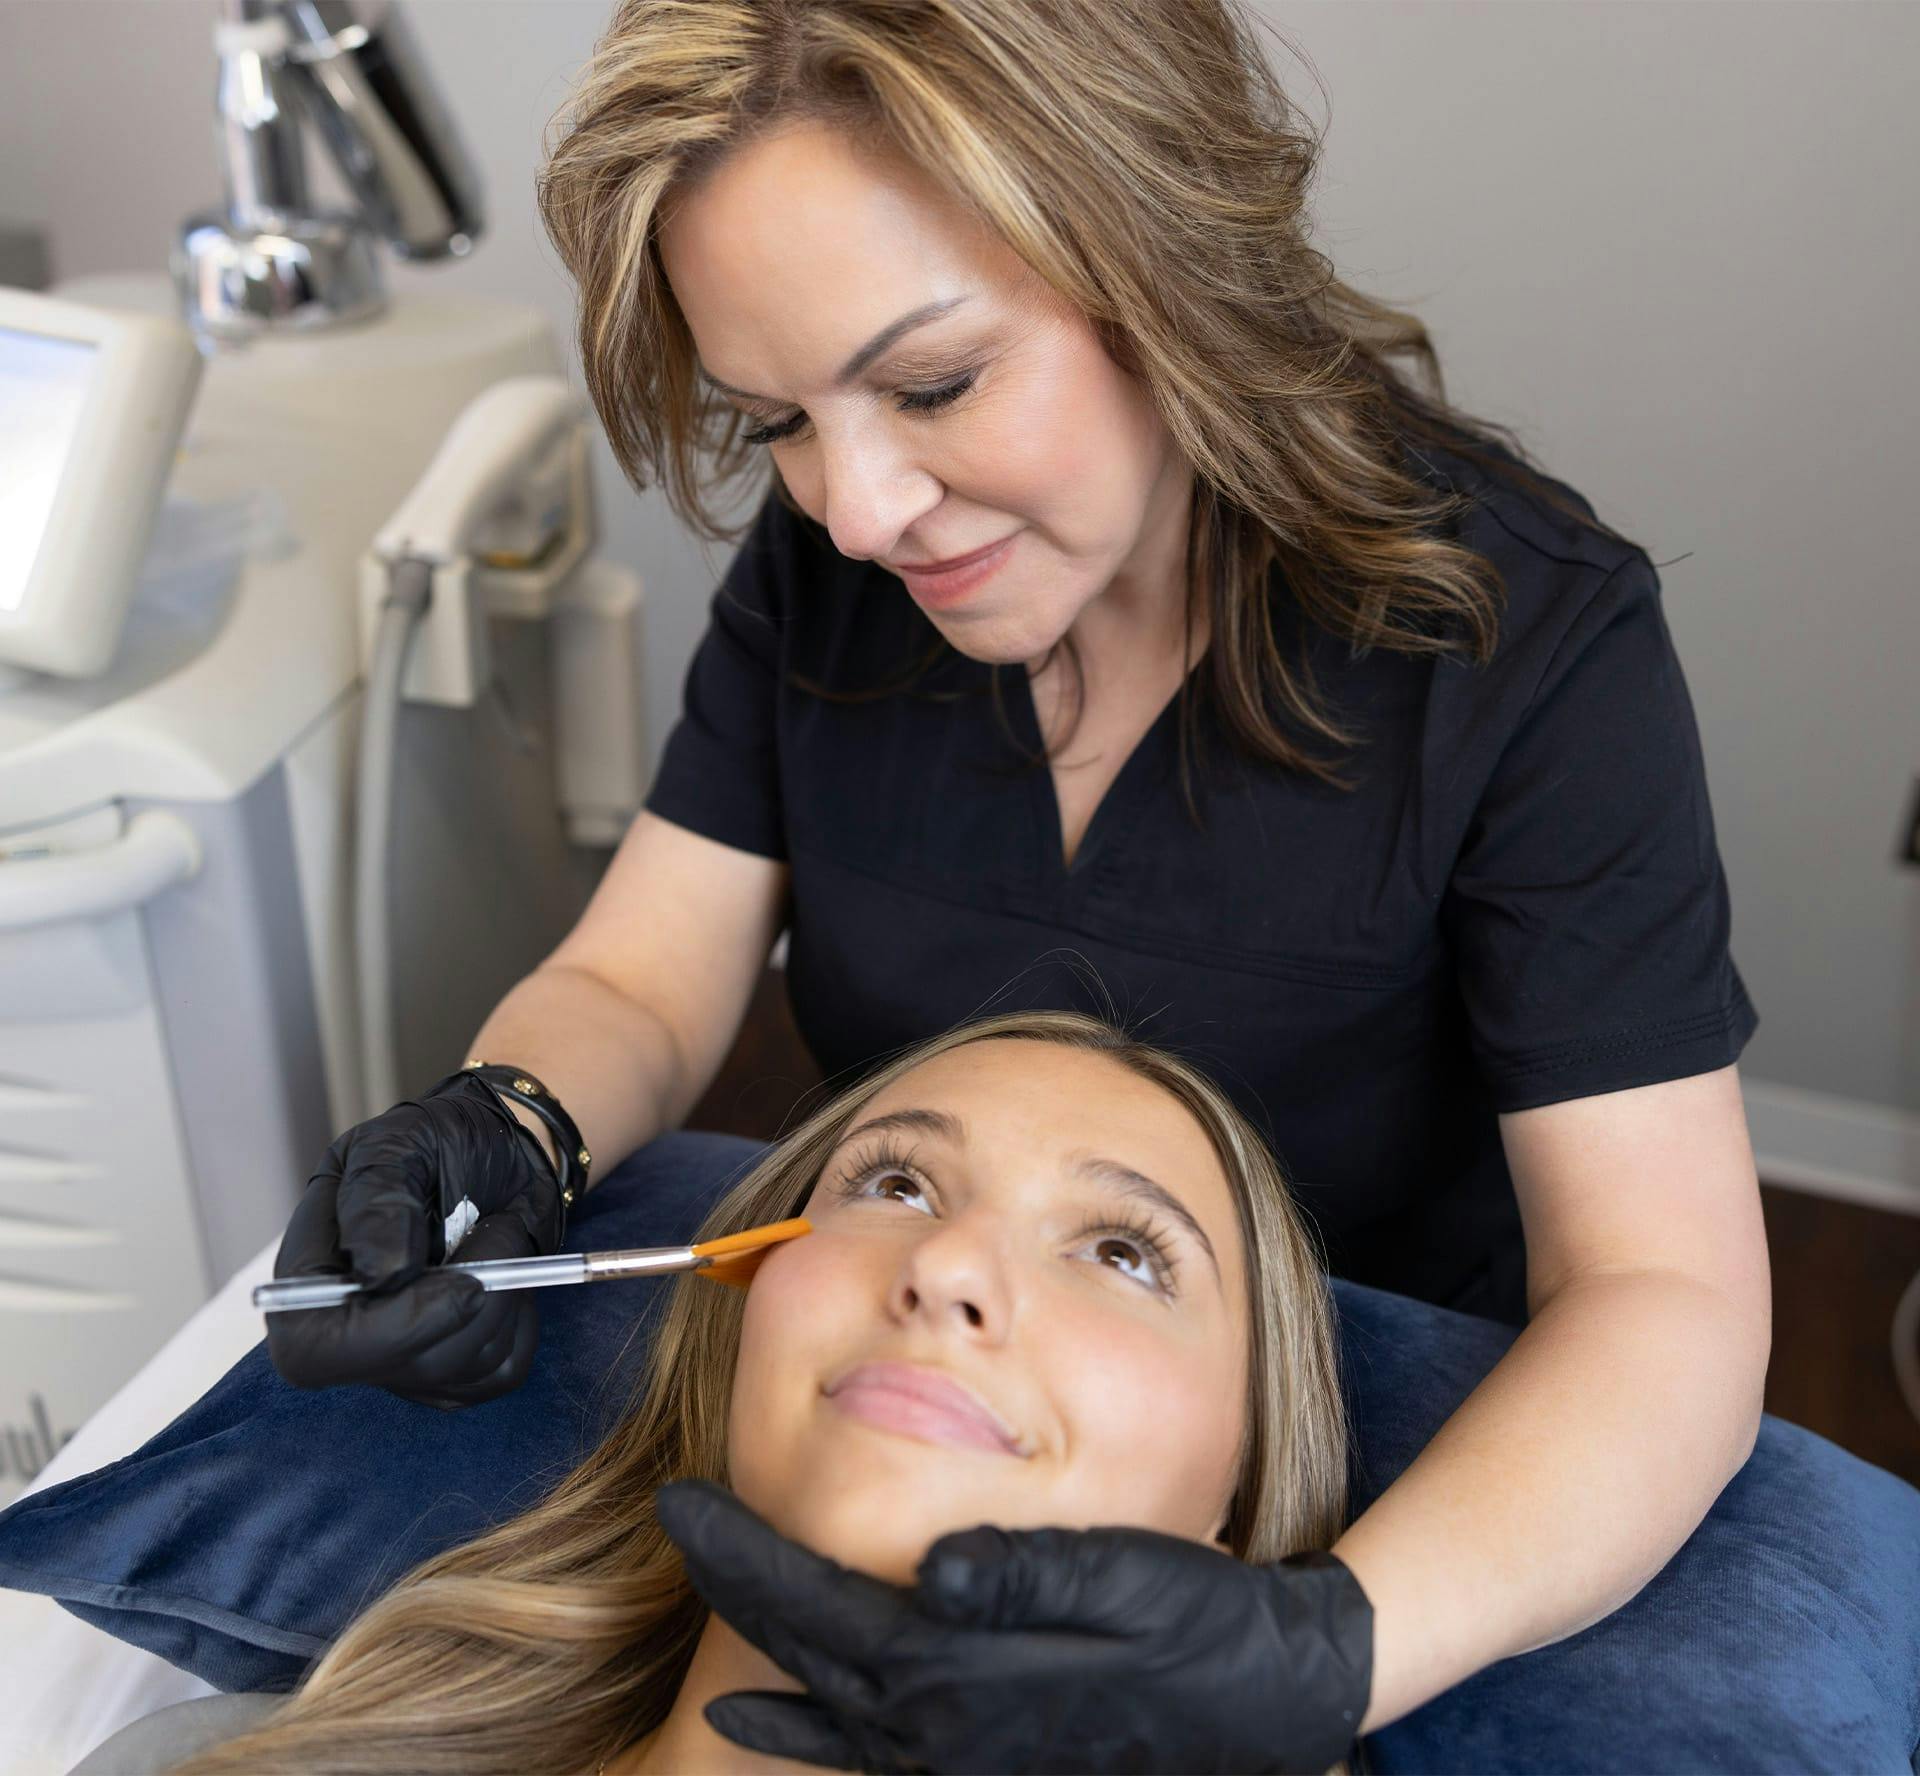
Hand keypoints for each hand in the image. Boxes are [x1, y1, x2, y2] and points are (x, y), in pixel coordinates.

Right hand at [264, 1068, 565, 1407]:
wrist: (502, 1153)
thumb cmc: (442, 1142)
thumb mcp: (400, 1144)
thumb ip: (377, 1202)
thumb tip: (376, 1275)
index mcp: (311, 1275)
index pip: (314, 1350)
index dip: (384, 1333)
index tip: (457, 1281)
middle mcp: (349, 1329)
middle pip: (403, 1366)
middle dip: (468, 1301)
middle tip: (498, 1229)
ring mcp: (402, 1357)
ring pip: (461, 1368)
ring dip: (504, 1293)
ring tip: (499, 1233)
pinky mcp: (456, 1370)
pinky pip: (500, 1371)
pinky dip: (521, 1318)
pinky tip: (508, 1272)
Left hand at [655, 1478, 1372, 1774]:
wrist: (1271, 1700)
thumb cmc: (1196, 1621)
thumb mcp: (1118, 1576)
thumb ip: (1019, 1574)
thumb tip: (929, 1568)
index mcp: (962, 1670)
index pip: (814, 1610)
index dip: (740, 1556)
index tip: (681, 1504)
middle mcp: (945, 1729)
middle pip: (807, 1658)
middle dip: (738, 1592)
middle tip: (682, 1529)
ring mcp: (965, 1760)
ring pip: (834, 1712)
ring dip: (767, 1668)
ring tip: (713, 1640)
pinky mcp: (991, 1765)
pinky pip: (877, 1752)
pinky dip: (821, 1731)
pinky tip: (800, 1720)